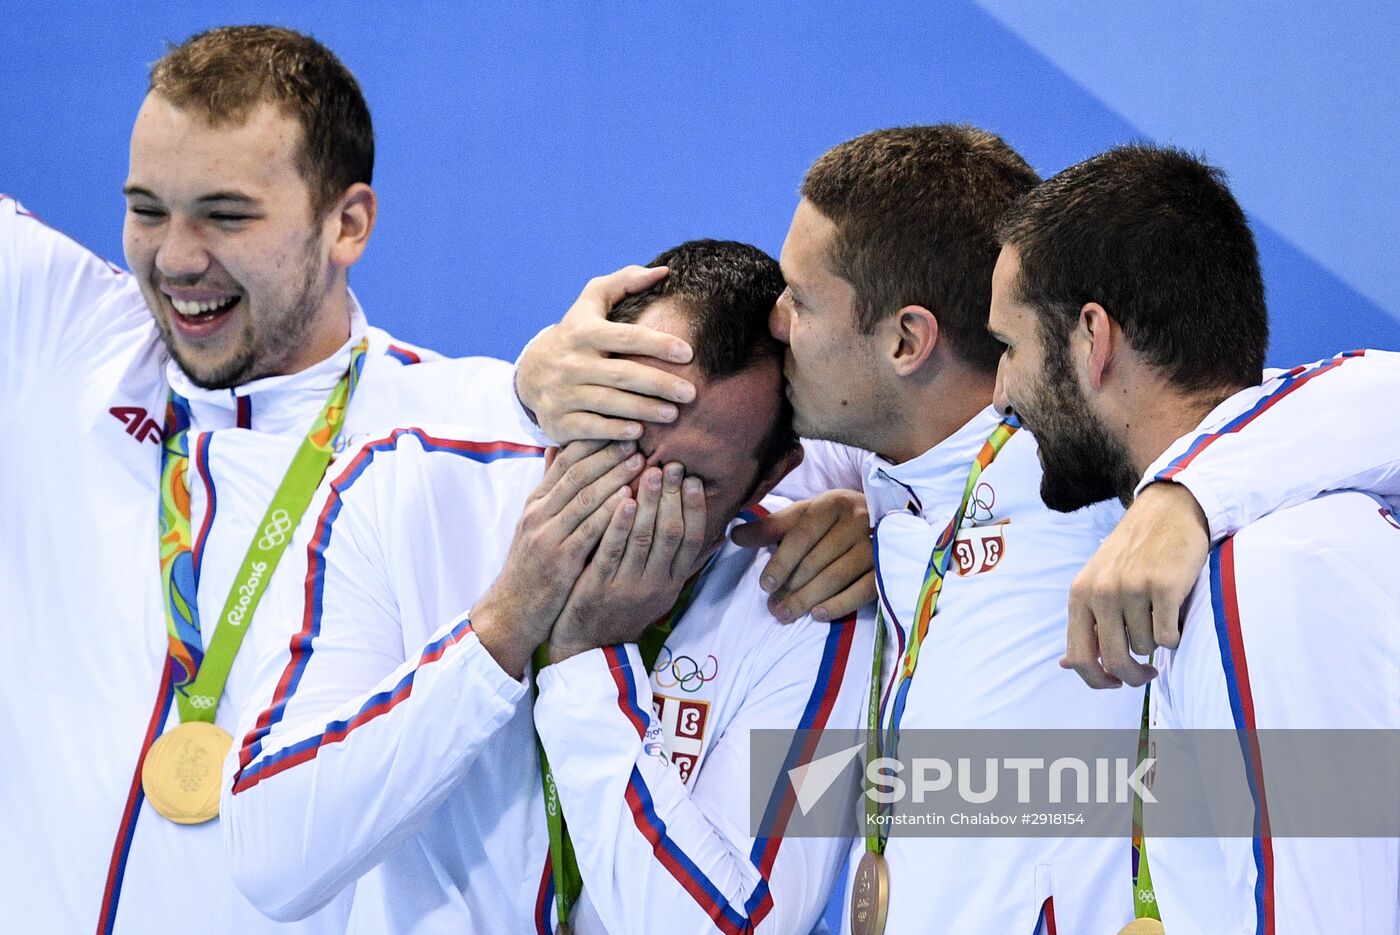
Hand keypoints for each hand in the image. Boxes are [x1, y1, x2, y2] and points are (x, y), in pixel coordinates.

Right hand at [472, 440, 643, 676]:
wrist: (512, 610)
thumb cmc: (531, 566)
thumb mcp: (535, 524)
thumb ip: (550, 489)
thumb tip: (556, 450)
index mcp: (536, 502)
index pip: (564, 461)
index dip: (593, 442)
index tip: (620, 427)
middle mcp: (539, 513)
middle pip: (576, 473)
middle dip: (607, 453)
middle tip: (636, 437)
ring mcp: (548, 535)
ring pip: (584, 497)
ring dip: (614, 477)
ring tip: (641, 462)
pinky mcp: (560, 559)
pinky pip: (589, 530)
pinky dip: (610, 512)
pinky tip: (630, 499)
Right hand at [516, 265, 696, 441]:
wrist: (530, 375)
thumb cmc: (576, 335)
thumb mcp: (591, 304)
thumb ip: (624, 283)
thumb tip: (663, 272)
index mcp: (583, 332)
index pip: (626, 337)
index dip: (658, 344)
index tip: (688, 353)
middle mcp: (572, 363)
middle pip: (623, 374)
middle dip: (660, 384)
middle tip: (690, 392)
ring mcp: (563, 393)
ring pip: (610, 403)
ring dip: (645, 410)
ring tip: (674, 414)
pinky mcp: (559, 421)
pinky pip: (591, 428)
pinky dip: (616, 432)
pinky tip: (640, 433)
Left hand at [547, 462, 707, 663]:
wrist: (589, 647)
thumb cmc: (627, 610)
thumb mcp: (663, 592)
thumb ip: (688, 564)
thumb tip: (719, 538)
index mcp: (672, 582)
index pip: (691, 540)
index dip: (694, 508)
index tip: (693, 480)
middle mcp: (655, 584)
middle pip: (671, 534)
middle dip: (673, 497)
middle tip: (673, 465)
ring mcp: (628, 586)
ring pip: (644, 538)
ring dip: (648, 502)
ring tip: (649, 472)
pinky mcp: (599, 586)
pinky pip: (612, 550)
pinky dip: (619, 523)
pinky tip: (622, 498)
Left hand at [729, 489, 874, 622]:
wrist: (882, 516)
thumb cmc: (833, 518)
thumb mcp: (803, 515)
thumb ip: (770, 527)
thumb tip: (735, 536)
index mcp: (832, 504)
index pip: (801, 536)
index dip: (781, 562)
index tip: (765, 585)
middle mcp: (857, 520)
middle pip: (817, 560)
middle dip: (791, 587)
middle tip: (773, 608)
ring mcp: (875, 544)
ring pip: (837, 576)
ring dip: (808, 599)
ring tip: (786, 614)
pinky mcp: (887, 566)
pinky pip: (862, 590)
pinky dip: (839, 605)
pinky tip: (817, 615)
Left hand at [1063, 481, 1209, 688]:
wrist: (1166, 512)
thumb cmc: (1132, 554)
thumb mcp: (1096, 583)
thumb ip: (1085, 623)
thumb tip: (1066, 665)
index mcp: (1080, 594)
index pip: (1079, 657)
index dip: (1097, 680)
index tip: (1114, 683)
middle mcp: (1101, 591)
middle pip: (1114, 659)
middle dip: (1132, 675)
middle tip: (1146, 672)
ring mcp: (1132, 588)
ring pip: (1145, 647)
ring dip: (1156, 643)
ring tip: (1159, 617)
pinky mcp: (1164, 586)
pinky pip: (1168, 637)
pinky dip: (1175, 636)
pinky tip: (1174, 616)